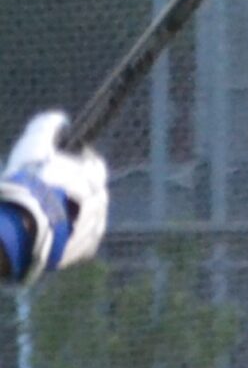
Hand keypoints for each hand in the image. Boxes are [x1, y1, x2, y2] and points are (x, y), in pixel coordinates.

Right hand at [0, 112, 107, 279]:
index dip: (83, 161)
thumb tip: (63, 119)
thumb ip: (46, 126)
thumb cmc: (30, 181)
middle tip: (57, 187)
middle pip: (95, 192)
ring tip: (54, 208)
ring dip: (76, 211)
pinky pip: (84, 238)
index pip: (96, 166)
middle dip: (79, 187)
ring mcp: (95, 228)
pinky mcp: (86, 248)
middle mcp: (101, 204)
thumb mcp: (33, 146)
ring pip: (91, 216)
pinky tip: (57, 227)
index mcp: (93, 179)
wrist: (25, 224)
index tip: (70, 161)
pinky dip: (73, 232)